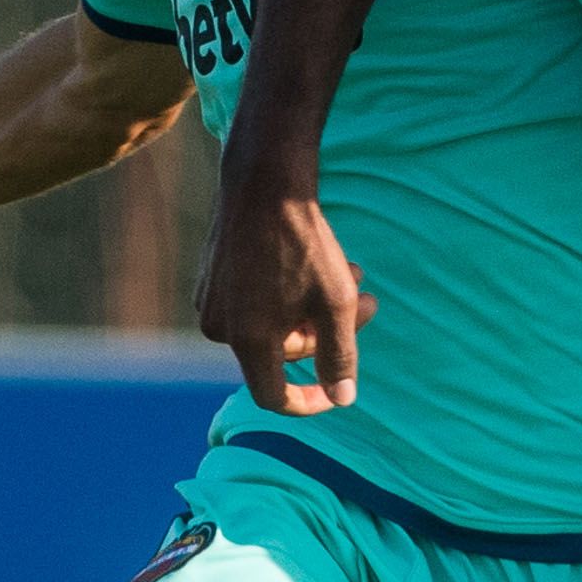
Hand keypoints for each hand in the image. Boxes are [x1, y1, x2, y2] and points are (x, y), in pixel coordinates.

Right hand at [194, 183, 379, 414]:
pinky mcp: (213, 277)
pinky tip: (319, 261)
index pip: (273, 396)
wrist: (264, 181)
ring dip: (314, 307)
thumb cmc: (302, 242)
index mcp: (249, 341)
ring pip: (273, 321)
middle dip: (328, 331)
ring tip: (352, 273)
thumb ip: (340, 355)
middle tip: (368, 302)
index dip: (308, 401)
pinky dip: (288, 292)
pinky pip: (255, 300)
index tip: (336, 391)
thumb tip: (343, 399)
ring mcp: (213, 301)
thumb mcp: (334, 303)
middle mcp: (222, 328)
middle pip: (282, 351)